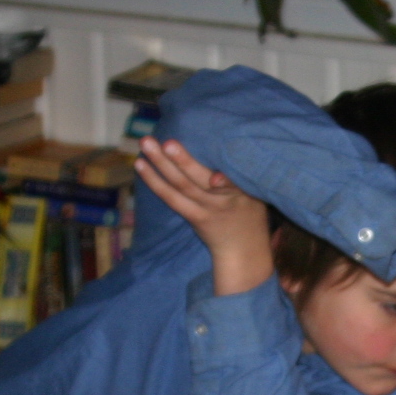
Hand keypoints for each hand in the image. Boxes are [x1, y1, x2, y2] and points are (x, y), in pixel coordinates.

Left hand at [136, 137, 273, 296]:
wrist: (244, 252)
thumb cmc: (249, 215)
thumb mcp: (255, 196)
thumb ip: (237, 180)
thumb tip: (215, 174)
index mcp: (242, 190)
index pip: (230, 172)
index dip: (220, 168)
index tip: (206, 159)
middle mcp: (224, 199)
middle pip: (200, 175)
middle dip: (183, 158)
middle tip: (167, 142)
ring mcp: (207, 209)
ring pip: (182, 185)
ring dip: (162, 163)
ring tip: (146, 144)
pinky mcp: (195, 217)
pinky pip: (172, 198)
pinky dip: (155, 182)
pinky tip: (141, 165)